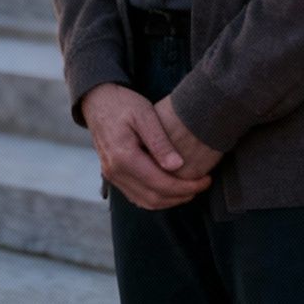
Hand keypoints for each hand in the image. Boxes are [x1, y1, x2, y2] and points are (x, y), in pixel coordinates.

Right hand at [79, 82, 210, 209]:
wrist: (97, 101)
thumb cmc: (123, 103)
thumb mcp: (145, 115)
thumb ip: (159, 141)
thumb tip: (177, 166)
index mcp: (123, 157)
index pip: (160, 184)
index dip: (186, 187)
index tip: (206, 180)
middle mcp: (115, 172)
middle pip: (153, 198)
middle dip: (181, 196)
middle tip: (202, 185)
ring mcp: (112, 176)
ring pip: (144, 202)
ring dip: (169, 200)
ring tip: (191, 188)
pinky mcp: (113, 175)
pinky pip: (136, 195)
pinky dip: (156, 197)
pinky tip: (171, 187)